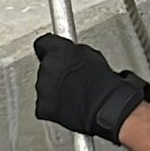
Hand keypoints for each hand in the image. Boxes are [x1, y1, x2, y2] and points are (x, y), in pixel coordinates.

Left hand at [32, 34, 149, 142]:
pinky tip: (68, 106)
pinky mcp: (43, 106)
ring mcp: (43, 87)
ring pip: (44, 86)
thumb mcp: (91, 55)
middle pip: (45, 67)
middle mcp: (47, 67)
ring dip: (55, 89)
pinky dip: (53, 107)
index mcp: (58, 50)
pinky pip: (44, 105)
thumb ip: (74, 52)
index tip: (55, 54)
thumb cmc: (104, 83)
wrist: (107, 107)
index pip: (42, 43)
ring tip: (73, 94)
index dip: (50, 50)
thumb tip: (71, 54)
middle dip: (56, 72)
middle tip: (72, 79)